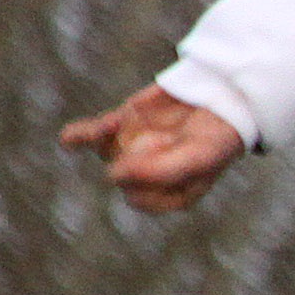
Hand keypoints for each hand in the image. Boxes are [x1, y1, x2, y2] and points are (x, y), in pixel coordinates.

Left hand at [61, 85, 245, 212]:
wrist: (223, 97)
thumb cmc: (218, 135)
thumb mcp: (200, 157)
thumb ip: (160, 171)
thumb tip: (111, 174)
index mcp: (169, 194)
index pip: (139, 198)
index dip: (143, 181)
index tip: (165, 158)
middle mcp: (146, 175)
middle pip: (119, 175)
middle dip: (129, 157)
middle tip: (159, 137)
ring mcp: (130, 149)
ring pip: (104, 152)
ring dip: (104, 138)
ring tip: (113, 123)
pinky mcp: (119, 125)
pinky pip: (86, 136)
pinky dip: (77, 137)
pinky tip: (72, 138)